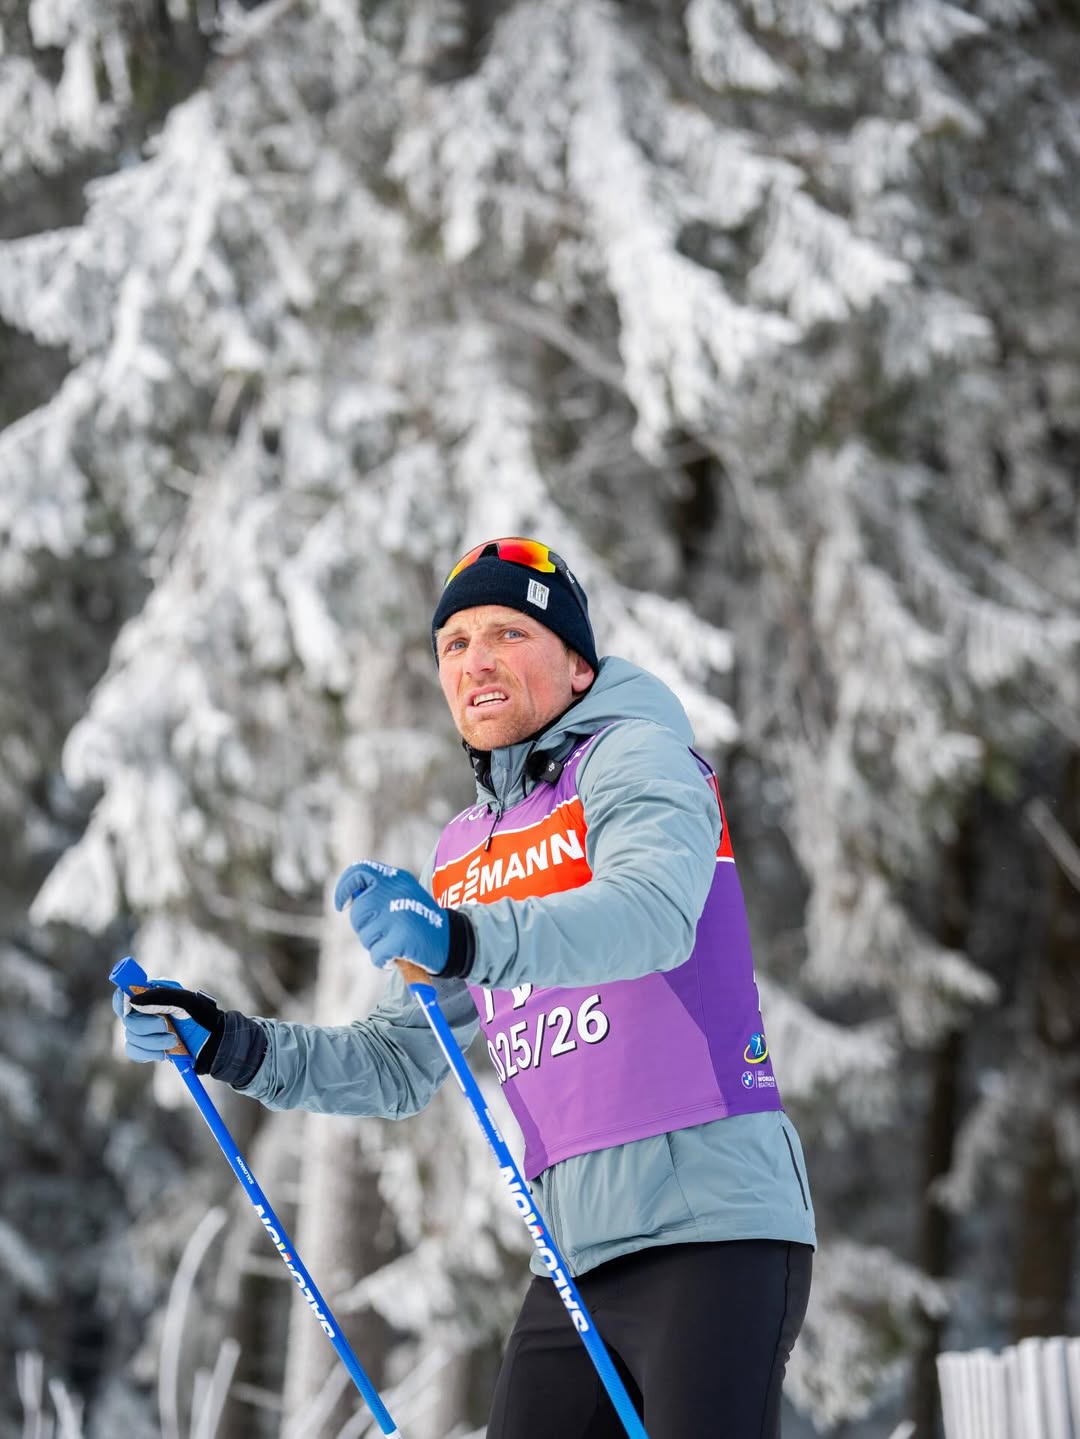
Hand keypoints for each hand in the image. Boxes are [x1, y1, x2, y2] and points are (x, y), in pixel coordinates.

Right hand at [113, 979, 224, 1074]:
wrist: (213, 1042)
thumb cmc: (202, 1016)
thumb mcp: (185, 1001)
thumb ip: (158, 997)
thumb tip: (131, 1001)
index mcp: (152, 996)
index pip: (124, 995)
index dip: (121, 1001)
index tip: (130, 1008)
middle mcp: (145, 1012)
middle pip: (128, 1020)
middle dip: (148, 1026)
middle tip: (168, 1027)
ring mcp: (145, 1031)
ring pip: (131, 1038)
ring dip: (153, 1042)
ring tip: (174, 1041)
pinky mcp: (147, 1048)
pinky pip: (134, 1051)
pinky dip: (148, 1053)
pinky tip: (164, 1053)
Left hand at [334, 861, 450, 974]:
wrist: (453, 941)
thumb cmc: (421, 921)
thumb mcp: (404, 895)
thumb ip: (379, 891)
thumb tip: (350, 897)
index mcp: (397, 879)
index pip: (359, 872)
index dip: (344, 889)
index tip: (342, 905)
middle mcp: (396, 893)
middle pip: (359, 911)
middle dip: (365, 927)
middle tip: (384, 933)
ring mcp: (399, 916)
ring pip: (366, 936)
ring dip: (376, 945)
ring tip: (396, 942)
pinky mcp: (402, 939)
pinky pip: (376, 955)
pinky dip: (384, 961)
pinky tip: (397, 956)